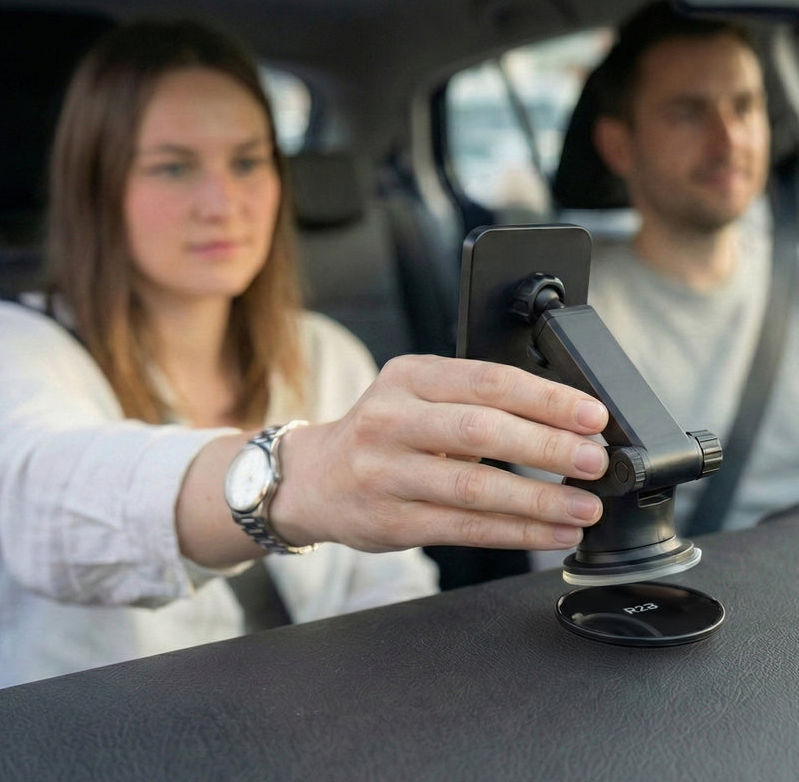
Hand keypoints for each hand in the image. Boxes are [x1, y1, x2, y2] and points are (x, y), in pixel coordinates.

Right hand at [273, 355, 608, 552]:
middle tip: (595, 462)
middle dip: (547, 447)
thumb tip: (564, 424)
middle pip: (480, 430)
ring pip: (473, 488)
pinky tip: (552, 533)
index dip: (546, 398)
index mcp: (408, 377)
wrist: (314, 478)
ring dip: (538, 500)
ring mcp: (386, 473)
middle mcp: (391, 420)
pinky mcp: (390, 520)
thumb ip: (476, 403)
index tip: (592, 416)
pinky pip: (463, 528)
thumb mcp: (417, 397)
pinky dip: (515, 533)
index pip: (487, 381)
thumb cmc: (383, 434)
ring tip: (584, 508)